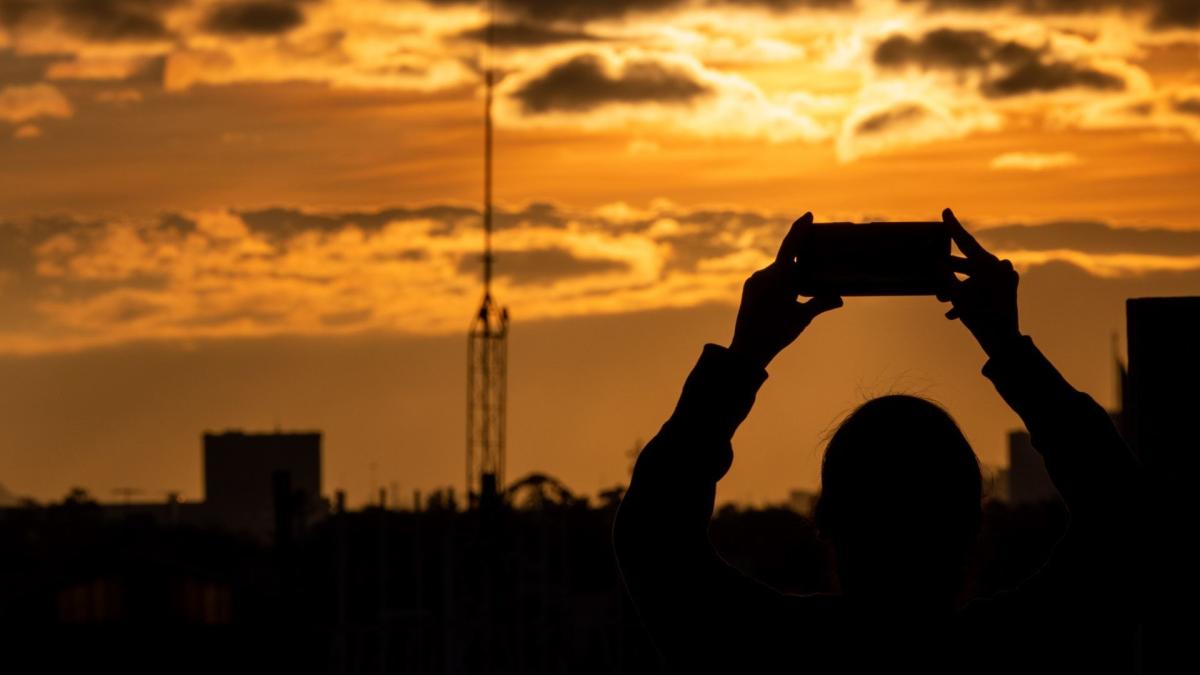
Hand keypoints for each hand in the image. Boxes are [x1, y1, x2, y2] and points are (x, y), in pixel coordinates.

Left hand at [729, 212, 842, 369]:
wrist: (748, 349)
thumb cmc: (777, 332)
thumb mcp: (803, 317)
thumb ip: (821, 303)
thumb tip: (840, 298)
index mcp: (778, 276)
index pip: (791, 246)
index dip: (800, 228)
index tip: (808, 215)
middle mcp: (764, 274)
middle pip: (787, 260)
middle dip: (801, 260)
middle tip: (817, 260)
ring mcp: (754, 280)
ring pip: (778, 270)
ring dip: (790, 274)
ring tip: (802, 287)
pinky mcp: (750, 288)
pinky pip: (768, 278)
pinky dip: (781, 281)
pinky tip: (788, 293)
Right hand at [937, 208, 1022, 357]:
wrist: (1003, 341)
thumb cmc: (979, 317)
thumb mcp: (956, 295)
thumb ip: (945, 275)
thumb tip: (936, 262)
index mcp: (988, 264)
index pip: (965, 240)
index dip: (952, 226)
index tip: (945, 211)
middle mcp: (999, 267)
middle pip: (968, 262)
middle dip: (949, 270)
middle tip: (934, 265)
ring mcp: (1005, 278)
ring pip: (974, 276)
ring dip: (957, 286)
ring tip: (940, 299)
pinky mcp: (1007, 289)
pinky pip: (984, 286)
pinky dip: (969, 295)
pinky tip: (954, 313)